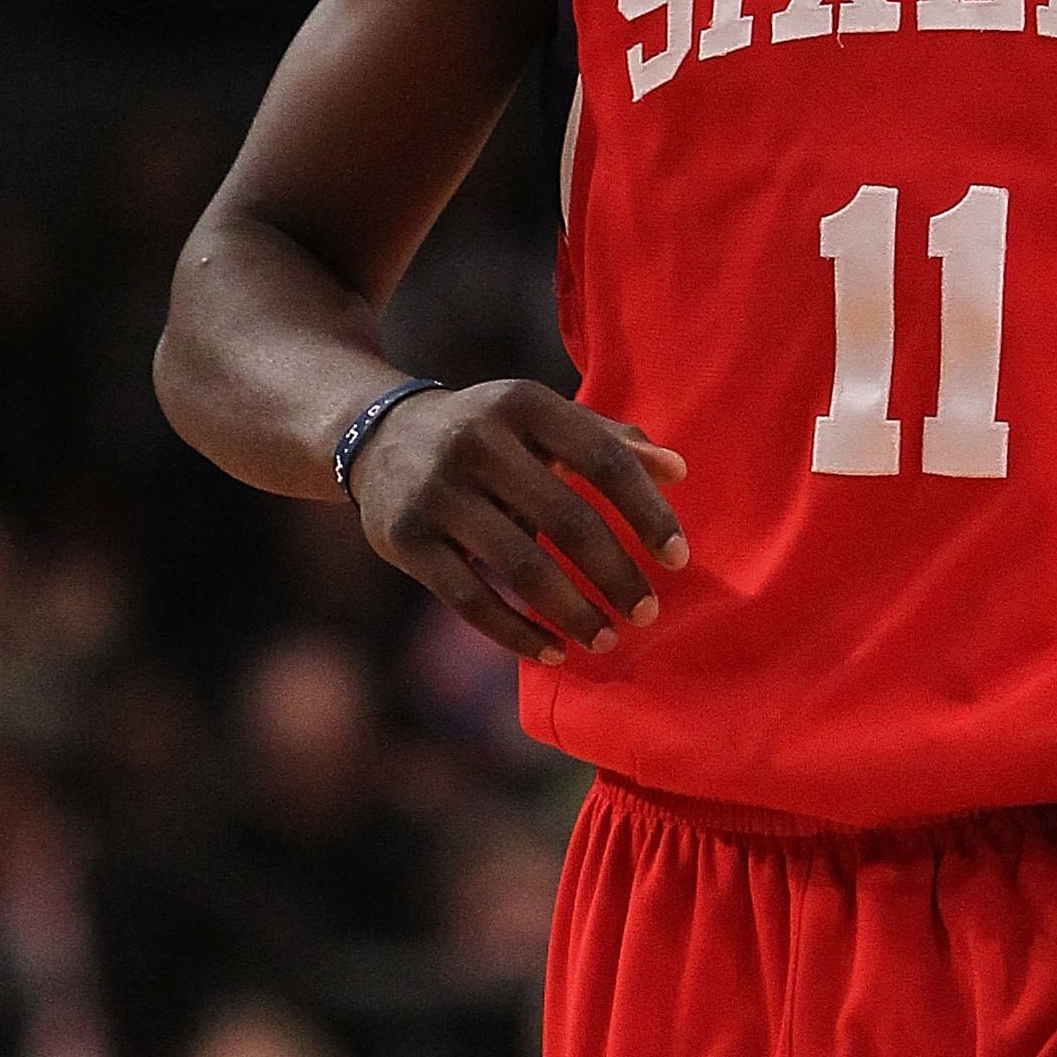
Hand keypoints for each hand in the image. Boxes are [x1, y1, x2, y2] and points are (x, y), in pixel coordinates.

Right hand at [350, 379, 687, 665]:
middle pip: (566, 520)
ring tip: (606, 639)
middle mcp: (477, 441)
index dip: (646, 511)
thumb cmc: (488, 433)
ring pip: (521, 567)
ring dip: (572, 613)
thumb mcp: (540, 418)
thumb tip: (678, 471)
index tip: (678, 559)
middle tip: (647, 613)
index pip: (602, 459)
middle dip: (615, 574)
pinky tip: (552, 652)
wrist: (377, 436)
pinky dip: (517, 634)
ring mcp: (437, 492)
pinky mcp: (407, 539)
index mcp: (522, 404)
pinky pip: (472, 600)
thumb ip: (607, 439)